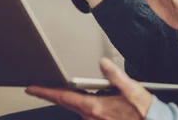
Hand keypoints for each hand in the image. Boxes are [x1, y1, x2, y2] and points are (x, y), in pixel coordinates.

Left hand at [26, 58, 152, 119]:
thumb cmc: (146, 112)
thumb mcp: (134, 89)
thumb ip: (116, 76)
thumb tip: (103, 63)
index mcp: (97, 106)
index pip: (64, 97)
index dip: (46, 92)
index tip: (31, 88)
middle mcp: (92, 118)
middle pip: (67, 104)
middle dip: (53, 95)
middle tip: (39, 88)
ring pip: (77, 110)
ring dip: (71, 101)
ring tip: (66, 92)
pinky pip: (87, 116)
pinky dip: (83, 108)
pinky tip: (90, 103)